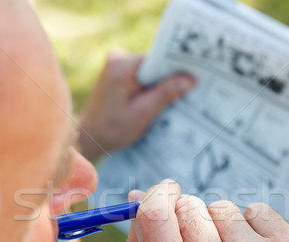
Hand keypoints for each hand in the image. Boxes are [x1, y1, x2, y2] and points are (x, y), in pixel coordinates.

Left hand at [78, 50, 195, 160]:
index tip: (198, 75)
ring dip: (163, 84)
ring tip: (178, 98)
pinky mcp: (119, 72)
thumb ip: (165, 94)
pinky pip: (144, 75)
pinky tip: (161, 100)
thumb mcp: (143, 113)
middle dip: (172, 77)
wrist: (90, 137)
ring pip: (151, 70)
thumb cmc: (112, 129)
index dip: (179, 67)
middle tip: (193, 89)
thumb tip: (191, 79)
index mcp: (121, 65)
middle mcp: (118, 58)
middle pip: (156, 63)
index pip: (159, 58)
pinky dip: (153, 87)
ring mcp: (118, 64)